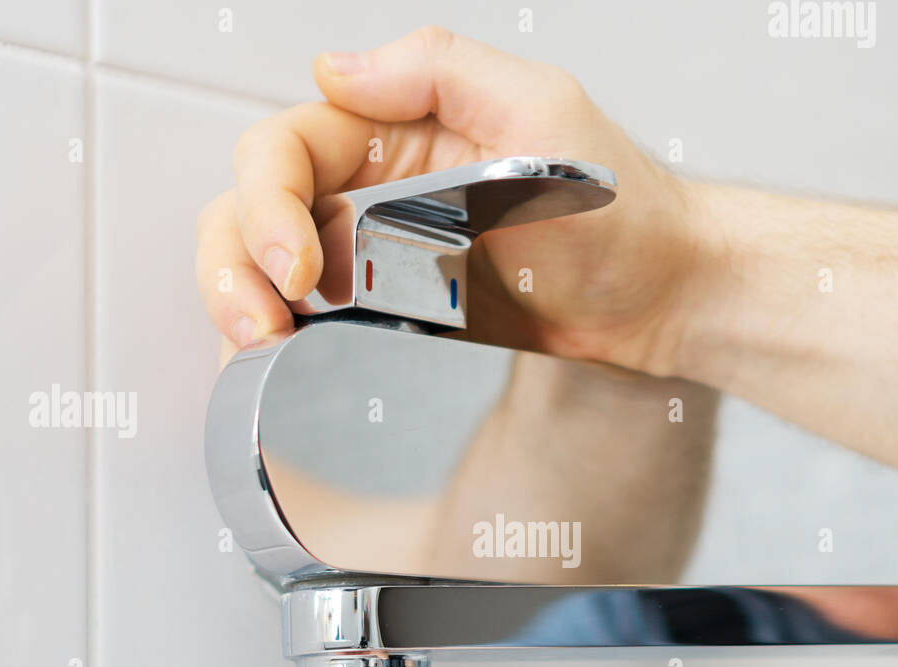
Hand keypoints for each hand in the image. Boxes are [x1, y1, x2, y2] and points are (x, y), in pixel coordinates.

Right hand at [195, 26, 700, 373]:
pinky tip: (277, 367)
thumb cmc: (622, 208)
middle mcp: (375, 191)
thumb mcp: (542, 110)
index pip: (286, 148)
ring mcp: (380, 259)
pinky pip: (315, 327)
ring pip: (268, 270)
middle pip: (255, 210)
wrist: (661, 299)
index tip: (298, 266)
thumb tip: (335, 68)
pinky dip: (279, 347)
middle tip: (263, 322)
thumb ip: (439, 71)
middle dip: (236, 265)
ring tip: (261, 349)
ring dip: (240, 306)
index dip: (266, 202)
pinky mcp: (396, 320)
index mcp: (396, 132)